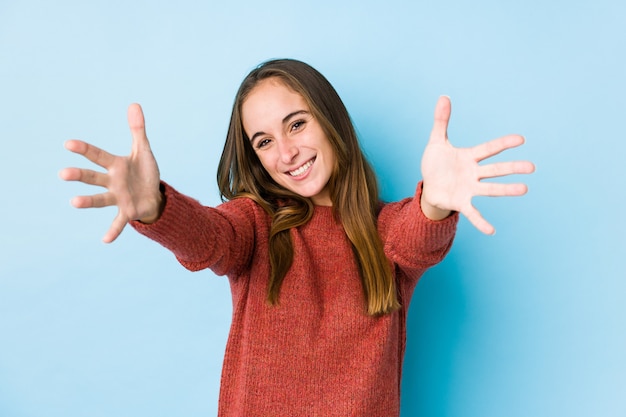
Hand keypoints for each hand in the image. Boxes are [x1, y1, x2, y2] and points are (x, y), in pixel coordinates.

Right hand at [60, 104, 162, 242]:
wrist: (154, 195)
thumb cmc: (145, 173)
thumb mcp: (144, 150)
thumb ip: (138, 130)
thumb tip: (135, 104)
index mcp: (116, 165)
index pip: (97, 155)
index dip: (84, 149)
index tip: (68, 143)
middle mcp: (113, 181)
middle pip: (94, 177)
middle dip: (79, 175)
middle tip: (63, 174)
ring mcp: (118, 197)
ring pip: (101, 199)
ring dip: (88, 201)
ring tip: (74, 202)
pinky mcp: (127, 212)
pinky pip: (119, 222)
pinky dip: (113, 231)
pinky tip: (105, 240)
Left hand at [420, 96, 534, 234]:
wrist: (428, 187)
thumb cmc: (436, 164)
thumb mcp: (436, 141)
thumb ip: (441, 121)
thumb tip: (443, 97)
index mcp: (469, 157)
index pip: (489, 149)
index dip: (503, 144)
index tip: (521, 139)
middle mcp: (473, 173)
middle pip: (494, 169)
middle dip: (512, 168)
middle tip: (532, 167)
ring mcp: (469, 189)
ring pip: (490, 189)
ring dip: (506, 190)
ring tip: (524, 190)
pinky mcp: (461, 202)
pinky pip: (473, 213)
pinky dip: (481, 222)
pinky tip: (492, 231)